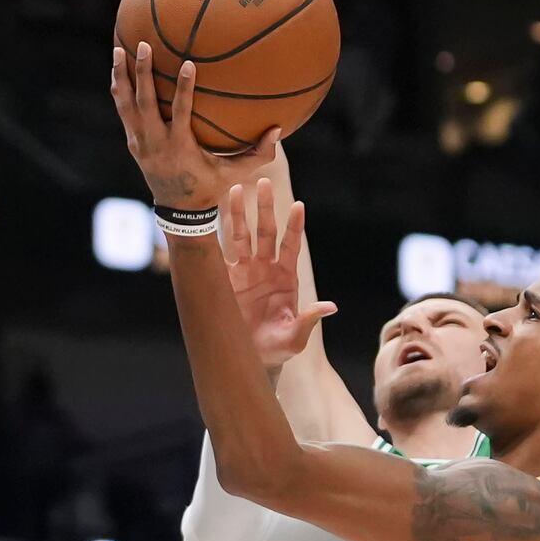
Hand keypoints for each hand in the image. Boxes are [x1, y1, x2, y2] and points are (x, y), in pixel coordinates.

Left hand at [110, 42, 277, 209]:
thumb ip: (258, 154)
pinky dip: (120, 90)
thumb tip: (278, 130)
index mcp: (180, 147)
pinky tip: (119, 70)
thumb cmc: (211, 187)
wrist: (179, 210)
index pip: (180, 112)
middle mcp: (156, 143)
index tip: (188, 63)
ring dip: (122, 76)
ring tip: (119, 49)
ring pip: (126, 104)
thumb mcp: (235, 173)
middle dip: (143, 73)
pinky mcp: (133, 142)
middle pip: (145, 103)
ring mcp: (140, 142)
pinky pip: (123, 111)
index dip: (183, 88)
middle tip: (143, 46)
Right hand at [223, 178, 337, 369]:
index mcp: (286, 277)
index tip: (299, 206)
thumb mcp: (295, 336)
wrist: (251, 357)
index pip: (291, 245)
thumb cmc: (277, 348)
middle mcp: (265, 268)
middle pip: (266, 232)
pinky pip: (219, 253)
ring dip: (238, 214)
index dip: (295, 226)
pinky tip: (209, 216)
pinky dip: (215, 235)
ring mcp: (245, 271)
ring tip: (235, 190)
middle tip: (264, 183)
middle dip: (265, 209)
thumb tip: (330, 307)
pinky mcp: (225, 279)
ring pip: (242, 236)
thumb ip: (309, 320)